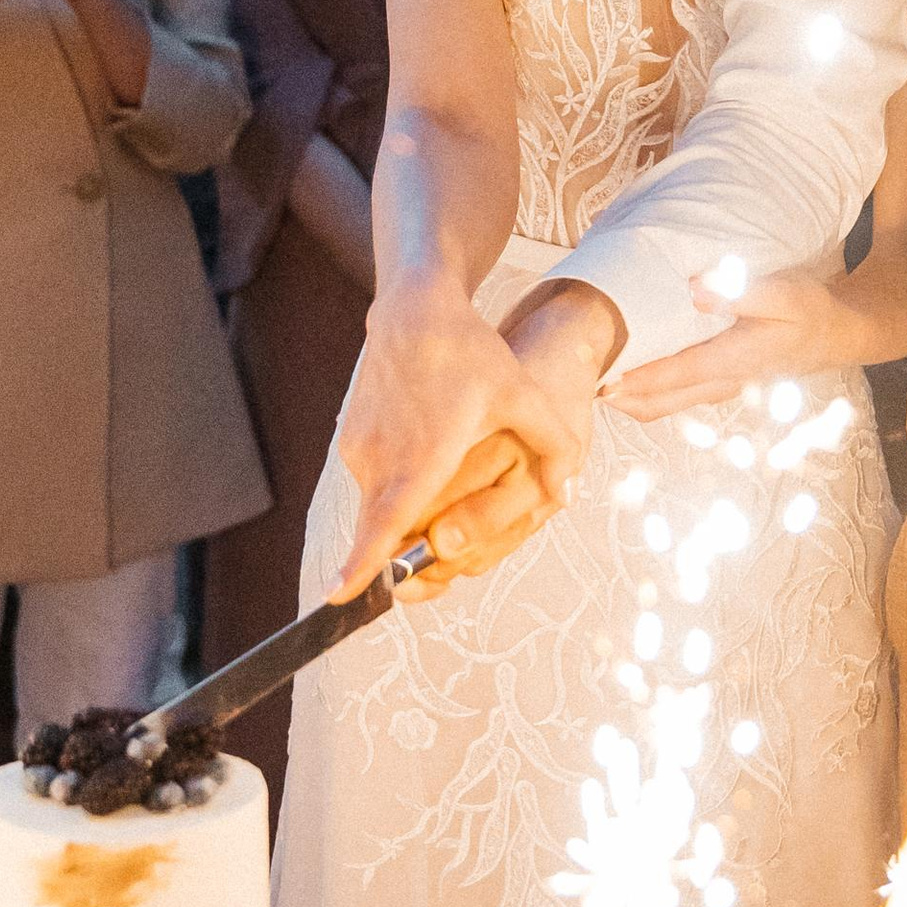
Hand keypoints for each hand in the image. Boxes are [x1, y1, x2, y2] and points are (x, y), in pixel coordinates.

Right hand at [333, 276, 600, 596]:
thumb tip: (568, 495)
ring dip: (406, 512)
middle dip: (404, 555)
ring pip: (381, 505)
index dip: (363, 563)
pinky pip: (374, 482)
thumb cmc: (470, 353)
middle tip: (435, 560)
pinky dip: (397, 486)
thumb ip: (554, 447)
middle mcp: (381, 458)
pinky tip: (428, 450)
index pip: (384, 522)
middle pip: (386, 528)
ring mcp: (359, 449)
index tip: (338, 596)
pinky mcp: (350, 440)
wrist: (414, 310)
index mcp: (422, 456)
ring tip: (444, 472)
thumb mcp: (522, 395)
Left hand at [609, 260, 894, 422]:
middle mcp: (721, 382)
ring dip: (627, 397)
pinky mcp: (716, 383)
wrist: (834, 335)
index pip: (674, 375)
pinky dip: (644, 390)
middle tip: (576, 382)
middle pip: (658, 402)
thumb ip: (741, 292)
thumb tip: (695, 291)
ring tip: (589, 377)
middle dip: (617, 396)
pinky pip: (672, 396)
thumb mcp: (785, 294)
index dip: (635, 379)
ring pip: (662, 404)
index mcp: (733, 360)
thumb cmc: (808, 310)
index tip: (598, 376)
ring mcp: (717, 387)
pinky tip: (623, 371)